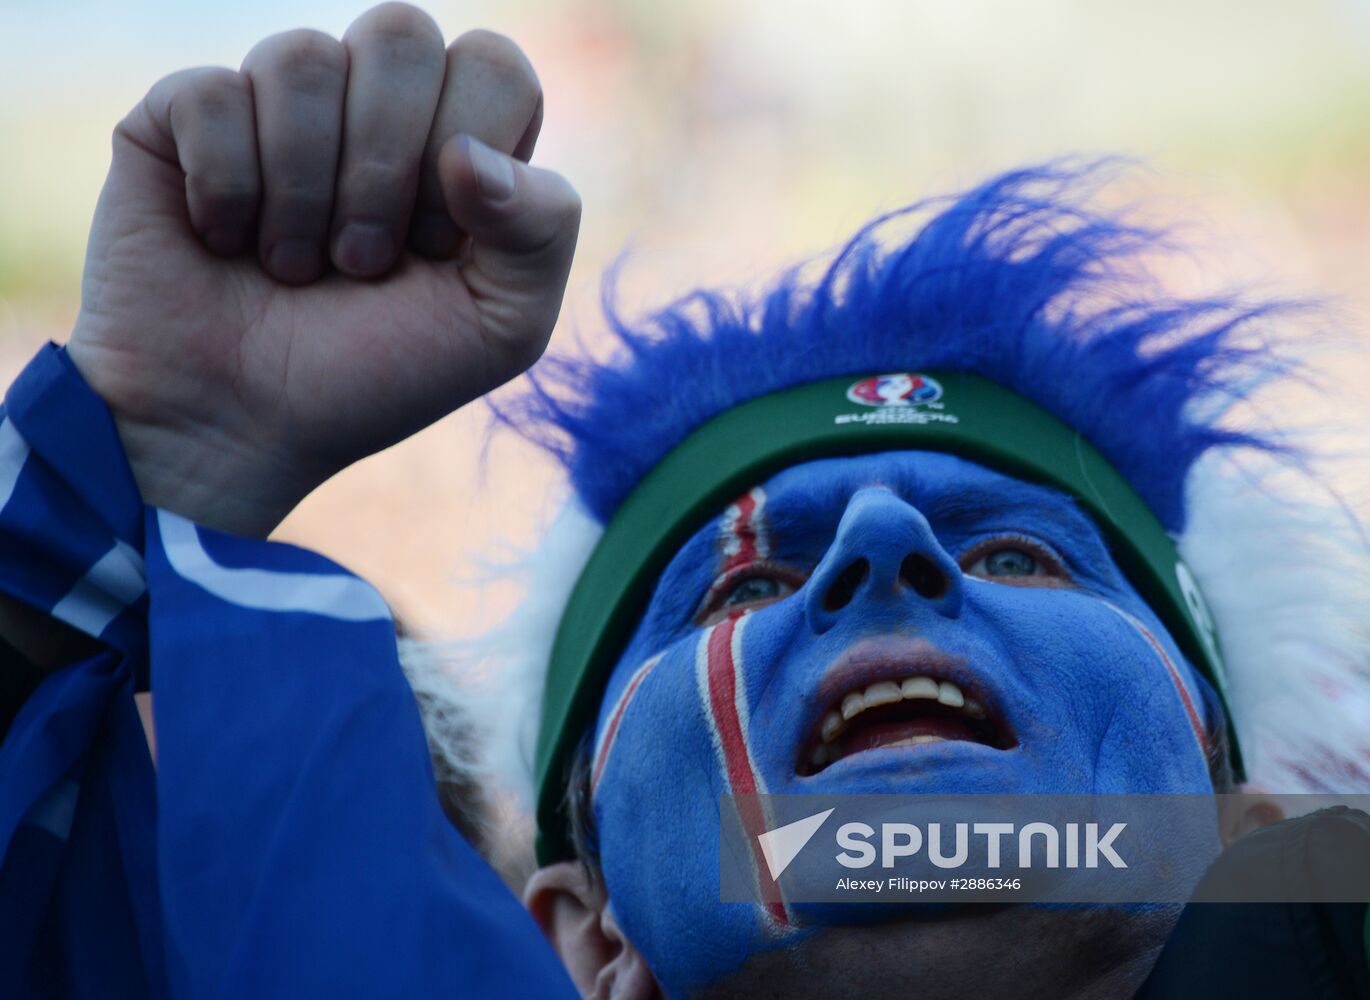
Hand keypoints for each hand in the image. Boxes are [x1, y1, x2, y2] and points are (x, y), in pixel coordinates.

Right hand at [67, 4, 579, 535]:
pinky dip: (229, 192)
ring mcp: (277, 103)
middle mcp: (370, 106)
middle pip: (402, 33)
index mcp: (458, 143)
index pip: (494, 65)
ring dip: (305, 190)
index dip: (468, 149)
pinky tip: (225, 242)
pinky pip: (213, 93)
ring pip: (304, 57)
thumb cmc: (375, 376)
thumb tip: (470, 152)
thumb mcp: (501, 327)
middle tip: (363, 261)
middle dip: (387, 166)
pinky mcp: (185, 115)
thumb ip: (543, 229)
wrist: (241, 424)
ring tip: (291, 266)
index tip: (434, 247)